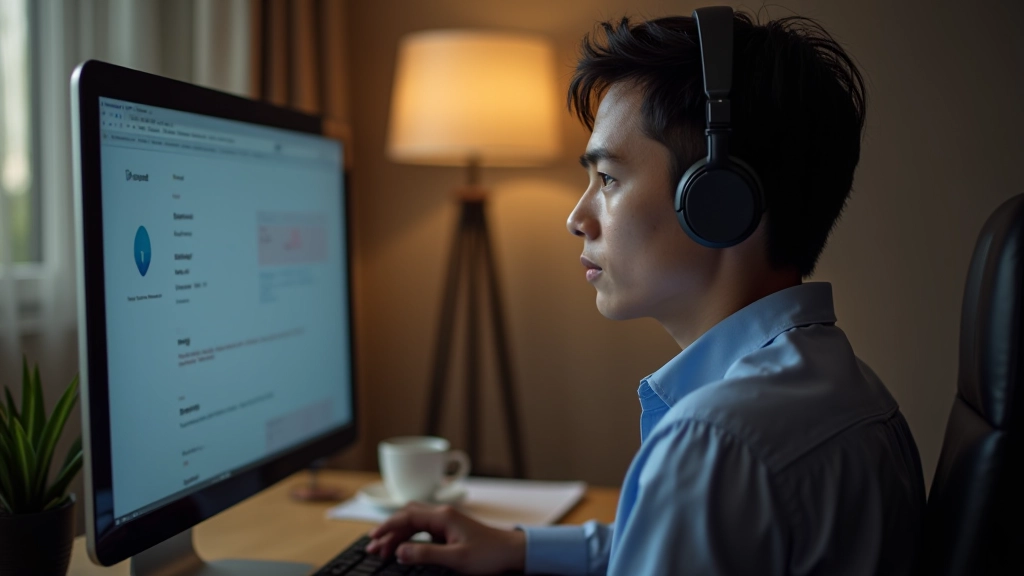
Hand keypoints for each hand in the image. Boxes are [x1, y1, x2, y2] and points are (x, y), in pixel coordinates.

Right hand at [366, 503, 525, 574]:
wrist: (512, 552)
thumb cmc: (489, 554)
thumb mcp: (456, 559)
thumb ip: (426, 554)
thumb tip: (400, 552)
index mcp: (443, 517)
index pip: (406, 516)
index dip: (386, 527)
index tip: (372, 538)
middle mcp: (443, 515)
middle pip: (407, 517)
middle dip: (388, 530)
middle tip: (373, 547)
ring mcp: (447, 521)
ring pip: (414, 522)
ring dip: (398, 534)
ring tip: (383, 550)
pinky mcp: (450, 530)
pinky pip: (423, 528)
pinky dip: (409, 537)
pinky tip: (403, 547)